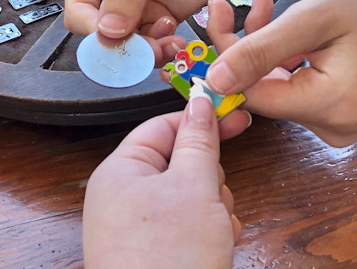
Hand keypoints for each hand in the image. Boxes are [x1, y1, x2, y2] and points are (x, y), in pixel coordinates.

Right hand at [65, 0, 245, 65]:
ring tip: (166, 41)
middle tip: (145, 49)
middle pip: (100, 34)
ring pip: (126, 45)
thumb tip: (108, 28)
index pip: (77, 9)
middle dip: (122, 45)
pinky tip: (174, 38)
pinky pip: (150, 45)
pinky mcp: (157, 19)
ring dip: (145, 51)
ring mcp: (133, 7)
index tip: (116, 37)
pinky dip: (161, 49)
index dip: (93, 29)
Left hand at [83, 94, 248, 268]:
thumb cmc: (166, 262)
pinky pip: (187, 222)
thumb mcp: (195, 188)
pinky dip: (208, 229)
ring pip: (190, 194)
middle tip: (217, 196)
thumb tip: (202, 103)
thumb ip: (200, 141)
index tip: (235, 116)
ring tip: (216, 230)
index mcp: (121, 171)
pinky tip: (217, 244)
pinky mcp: (154, 250)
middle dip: (210, 178)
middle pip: (180, 162)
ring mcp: (138, 226)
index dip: (201, 120)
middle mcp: (124, 197)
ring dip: (214, 207)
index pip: (163, 126)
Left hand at [204, 0, 356, 146]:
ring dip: (258, 48)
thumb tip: (214, 81)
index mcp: (332, 107)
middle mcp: (333, 126)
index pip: (255, 96)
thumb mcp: (311, 19)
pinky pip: (286, 86)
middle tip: (229, 5)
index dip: (227, 62)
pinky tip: (276, 26)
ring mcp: (332, 122)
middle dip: (242, 48)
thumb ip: (260, 51)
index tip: (212, 19)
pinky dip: (275, 57)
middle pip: (261, 92)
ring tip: (261, 5)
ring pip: (269, 87)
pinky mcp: (329, 112)